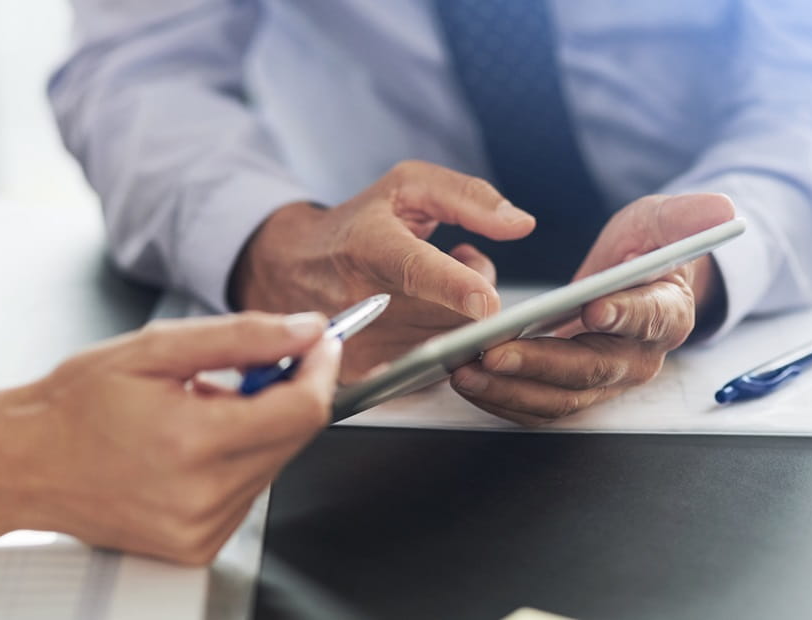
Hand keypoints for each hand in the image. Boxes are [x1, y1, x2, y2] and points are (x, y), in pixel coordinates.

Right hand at [8, 312, 340, 564]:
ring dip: (258, 428)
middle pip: (295, 438)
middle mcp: (202, 496)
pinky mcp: (197, 547)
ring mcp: (200, 530)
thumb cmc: (75, 406)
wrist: (23, 464)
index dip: (320, 369)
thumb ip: (243, 337)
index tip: (318, 343)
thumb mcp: (157, 348)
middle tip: (243, 369)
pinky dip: (236, 462)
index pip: (303, 411)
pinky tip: (192, 447)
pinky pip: (248, 493)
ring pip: (275, 465)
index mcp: (192, 442)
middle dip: (285, 393)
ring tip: (199, 412)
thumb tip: (306, 330)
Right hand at [232, 160, 534, 381]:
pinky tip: (425, 321)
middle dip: (477, 294)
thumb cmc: (360, 223)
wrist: (290, 267)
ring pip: (444, 346)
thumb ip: (469, 198)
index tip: (488, 302)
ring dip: (461, 321)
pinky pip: (427, 371)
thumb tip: (522, 224)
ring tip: (438, 290)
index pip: (416, 267)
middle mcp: (360, 298)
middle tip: (465, 265)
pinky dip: (441, 348)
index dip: (454, 285)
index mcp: (370, 244)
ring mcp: (357, 341)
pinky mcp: (359, 373)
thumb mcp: (408, 186)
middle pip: (446, 316)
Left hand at [451, 193, 734, 424]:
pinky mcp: (574, 393)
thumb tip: (723, 208)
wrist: (633, 283)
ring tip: (465, 370)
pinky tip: (465, 380)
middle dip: (540, 363)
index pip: (651, 318)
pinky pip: (538, 407)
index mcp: (668, 314)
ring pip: (560, 398)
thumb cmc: (646, 250)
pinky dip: (501, 399)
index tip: (592, 307)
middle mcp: (640, 358)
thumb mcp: (662, 221)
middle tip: (493, 351)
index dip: (624, 314)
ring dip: (510, 389)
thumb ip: (686, 216)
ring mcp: (605, 381)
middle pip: (592, 369)